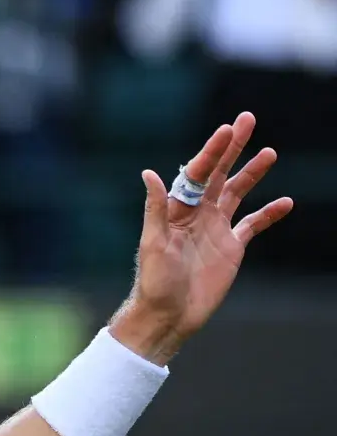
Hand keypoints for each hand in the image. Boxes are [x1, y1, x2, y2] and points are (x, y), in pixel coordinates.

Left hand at [115, 112, 292, 363]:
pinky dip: (269, 214)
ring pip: (237, 194)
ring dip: (252, 174)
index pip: (196, 174)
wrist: (169, 315)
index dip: (212, 151)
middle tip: (247, 120)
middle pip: (218, 175)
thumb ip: (155, 208)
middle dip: (232, 148)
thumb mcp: (153, 243)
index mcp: (177, 210)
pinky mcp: (231, 248)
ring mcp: (215, 229)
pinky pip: (253, 225)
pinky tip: (286, 202)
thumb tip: (149, 173)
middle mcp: (196, 215)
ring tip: (270, 152)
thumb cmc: (154, 282)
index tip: (227, 129)